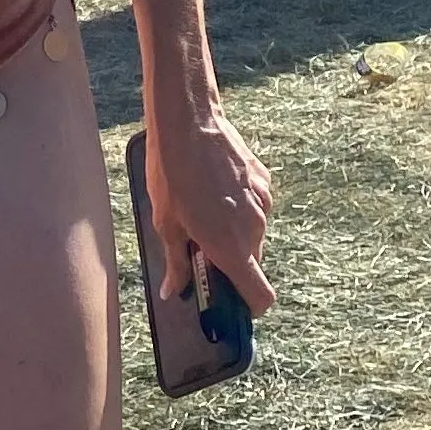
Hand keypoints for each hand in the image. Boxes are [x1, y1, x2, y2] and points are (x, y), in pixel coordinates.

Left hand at [145, 105, 275, 315]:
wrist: (190, 122)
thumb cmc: (171, 175)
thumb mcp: (165, 224)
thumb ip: (176, 263)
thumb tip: (174, 291)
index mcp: (232, 248)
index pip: (261, 296)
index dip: (249, 306)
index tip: (231, 302)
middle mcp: (255, 229)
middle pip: (252, 262)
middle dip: (231, 263)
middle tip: (201, 249)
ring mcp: (264, 203)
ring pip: (253, 233)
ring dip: (234, 233)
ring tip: (202, 211)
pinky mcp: (264, 180)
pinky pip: (255, 206)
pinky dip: (239, 207)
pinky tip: (213, 188)